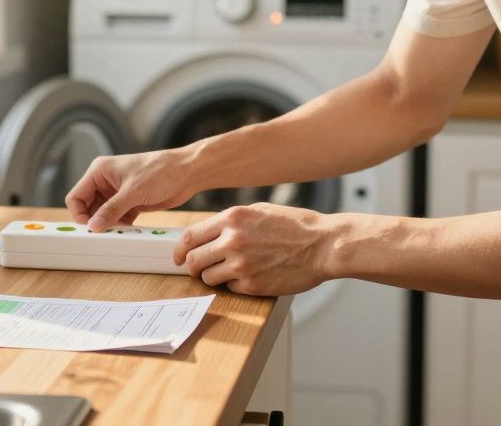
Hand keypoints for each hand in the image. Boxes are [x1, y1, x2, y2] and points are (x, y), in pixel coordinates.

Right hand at [65, 149, 202, 231]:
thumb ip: (111, 209)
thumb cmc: (161, 170)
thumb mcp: (133, 191)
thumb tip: (94, 225)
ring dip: (109, 226)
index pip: (76, 196)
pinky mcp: (130, 202)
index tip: (90, 228)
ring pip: (103, 215)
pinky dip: (120, 226)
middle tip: (105, 234)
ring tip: (119, 232)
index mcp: (100, 171)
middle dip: (95, 222)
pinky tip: (128, 231)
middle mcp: (106, 181)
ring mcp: (118, 193)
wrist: (188, 172)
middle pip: (88, 208)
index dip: (80, 214)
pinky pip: (117, 219)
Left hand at [173, 203, 334, 296]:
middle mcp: (232, 240)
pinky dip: (235, 285)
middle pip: (192, 260)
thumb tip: (207, 233)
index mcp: (232, 218)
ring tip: (231, 271)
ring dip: (213, 277)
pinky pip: (229, 288)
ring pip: (207, 277)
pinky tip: (251, 275)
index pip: (190, 236)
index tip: (178, 256)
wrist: (322, 245)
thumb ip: (231, 221)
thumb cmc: (295, 226)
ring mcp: (241, 265)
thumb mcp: (258, 211)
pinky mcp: (252, 285)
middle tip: (201, 268)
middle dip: (193, 266)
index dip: (179, 249)